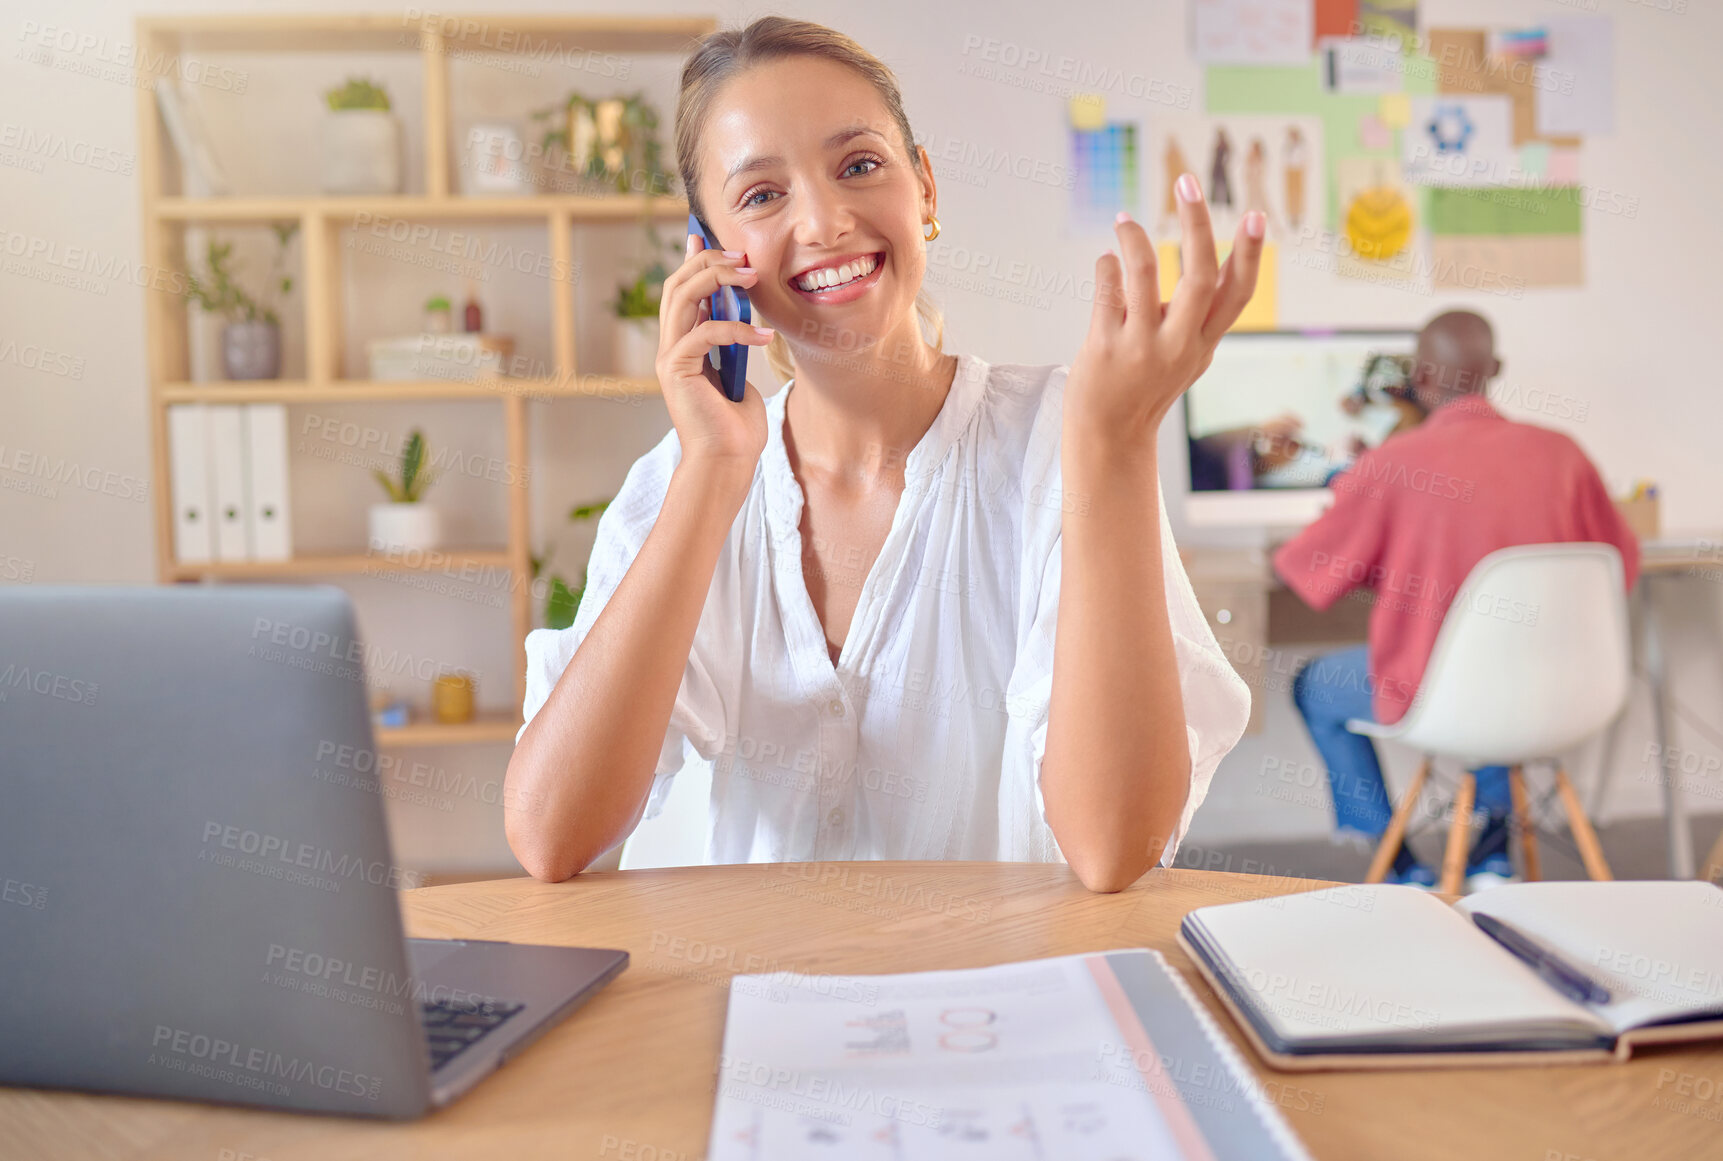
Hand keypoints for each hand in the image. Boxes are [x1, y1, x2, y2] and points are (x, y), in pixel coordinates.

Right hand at [657, 230, 774, 474]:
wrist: (728, 460)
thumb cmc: (736, 424)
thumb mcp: (738, 370)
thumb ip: (733, 340)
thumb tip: (744, 314)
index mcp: (683, 343)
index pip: (681, 288)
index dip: (694, 258)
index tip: (713, 237)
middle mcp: (671, 346)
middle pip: (677, 283)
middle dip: (709, 261)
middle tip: (743, 256)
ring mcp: (670, 357)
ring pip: (682, 296)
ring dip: (717, 278)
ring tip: (751, 276)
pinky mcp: (677, 370)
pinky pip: (704, 332)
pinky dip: (736, 328)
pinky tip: (763, 336)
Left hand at [1066, 176, 1265, 449]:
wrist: (1108, 436)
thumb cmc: (1146, 386)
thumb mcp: (1184, 355)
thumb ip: (1194, 313)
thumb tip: (1199, 254)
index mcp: (1204, 343)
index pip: (1237, 294)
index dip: (1249, 255)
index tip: (1256, 216)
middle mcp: (1179, 345)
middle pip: (1199, 277)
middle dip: (1196, 225)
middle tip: (1185, 181)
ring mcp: (1142, 347)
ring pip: (1145, 276)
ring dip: (1135, 239)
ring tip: (1125, 220)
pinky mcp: (1105, 348)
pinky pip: (1107, 291)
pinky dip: (1107, 267)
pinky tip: (1106, 260)